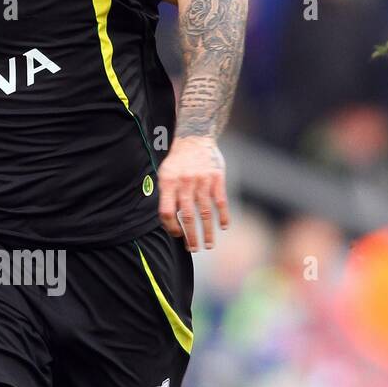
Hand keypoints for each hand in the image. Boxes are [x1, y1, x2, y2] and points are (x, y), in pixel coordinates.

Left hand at [157, 135, 229, 250]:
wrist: (195, 137)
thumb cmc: (177, 161)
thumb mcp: (164, 174)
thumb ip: (167, 196)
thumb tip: (170, 223)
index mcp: (168, 182)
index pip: (167, 212)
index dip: (171, 227)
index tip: (177, 235)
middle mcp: (185, 182)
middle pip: (188, 216)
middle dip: (191, 236)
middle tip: (193, 249)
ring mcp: (202, 180)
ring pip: (205, 212)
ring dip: (208, 231)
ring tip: (208, 245)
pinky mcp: (217, 178)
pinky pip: (221, 201)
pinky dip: (223, 215)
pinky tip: (223, 226)